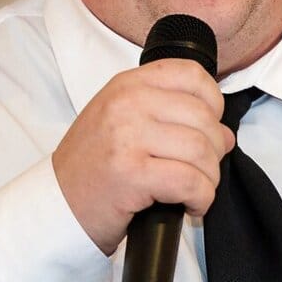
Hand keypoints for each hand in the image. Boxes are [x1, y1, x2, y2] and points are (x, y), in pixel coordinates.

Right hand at [51, 60, 235, 253]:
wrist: (57, 205)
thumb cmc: (92, 167)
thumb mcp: (123, 122)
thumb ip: (170, 116)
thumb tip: (225, 133)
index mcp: (128, 85)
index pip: (192, 75)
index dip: (213, 102)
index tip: (207, 127)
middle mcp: (127, 104)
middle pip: (204, 118)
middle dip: (214, 151)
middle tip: (202, 170)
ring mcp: (127, 137)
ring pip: (202, 151)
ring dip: (209, 178)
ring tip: (196, 190)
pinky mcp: (132, 174)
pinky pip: (191, 182)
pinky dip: (202, 199)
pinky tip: (191, 206)